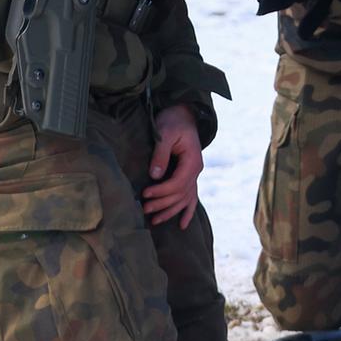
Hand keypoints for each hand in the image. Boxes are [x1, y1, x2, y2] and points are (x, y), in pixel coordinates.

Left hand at [143, 104, 202, 228]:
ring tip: (155, 220)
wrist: (183, 115)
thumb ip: (161, 154)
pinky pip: (191, 197)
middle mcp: (196, 170)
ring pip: (185, 199)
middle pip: (180, 194)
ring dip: (170, 211)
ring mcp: (194, 174)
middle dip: (163, 203)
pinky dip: (188, 211)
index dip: (162, 191)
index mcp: (193, 161)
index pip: (178, 183)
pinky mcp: (188, 176)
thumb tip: (155, 175)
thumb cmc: (173, 122)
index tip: (145, 194)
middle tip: (144, 208)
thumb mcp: (165, 133)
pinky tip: (182, 225)